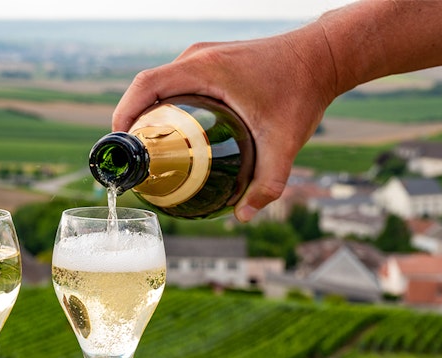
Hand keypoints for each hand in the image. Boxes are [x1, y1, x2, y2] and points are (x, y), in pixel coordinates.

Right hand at [112, 27, 340, 222]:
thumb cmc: (303, 91)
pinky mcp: (212, 61)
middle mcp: (198, 58)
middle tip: (132, 158)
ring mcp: (204, 57)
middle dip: (132, 120)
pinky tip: (175, 133)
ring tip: (148, 149)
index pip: (146, 85)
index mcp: (204, 68)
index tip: (118, 143)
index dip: (124, 111)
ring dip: (148, 112)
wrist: (324, 57)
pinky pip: (177, 81)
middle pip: (147, 86)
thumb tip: (244, 215)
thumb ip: (269, 182)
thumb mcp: (285, 142)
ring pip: (161, 83)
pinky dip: (167, 104)